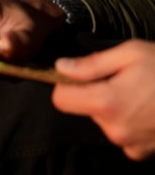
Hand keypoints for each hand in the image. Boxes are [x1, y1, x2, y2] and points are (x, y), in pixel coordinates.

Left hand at [53, 40, 154, 160]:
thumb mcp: (129, 53)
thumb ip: (91, 64)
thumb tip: (61, 66)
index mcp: (106, 103)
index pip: (61, 99)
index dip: (65, 84)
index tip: (80, 74)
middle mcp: (114, 130)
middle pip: (84, 109)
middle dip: (95, 93)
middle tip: (120, 79)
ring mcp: (131, 145)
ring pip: (104, 121)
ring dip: (113, 107)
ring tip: (138, 92)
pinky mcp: (144, 154)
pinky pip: (123, 134)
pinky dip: (129, 122)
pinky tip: (147, 108)